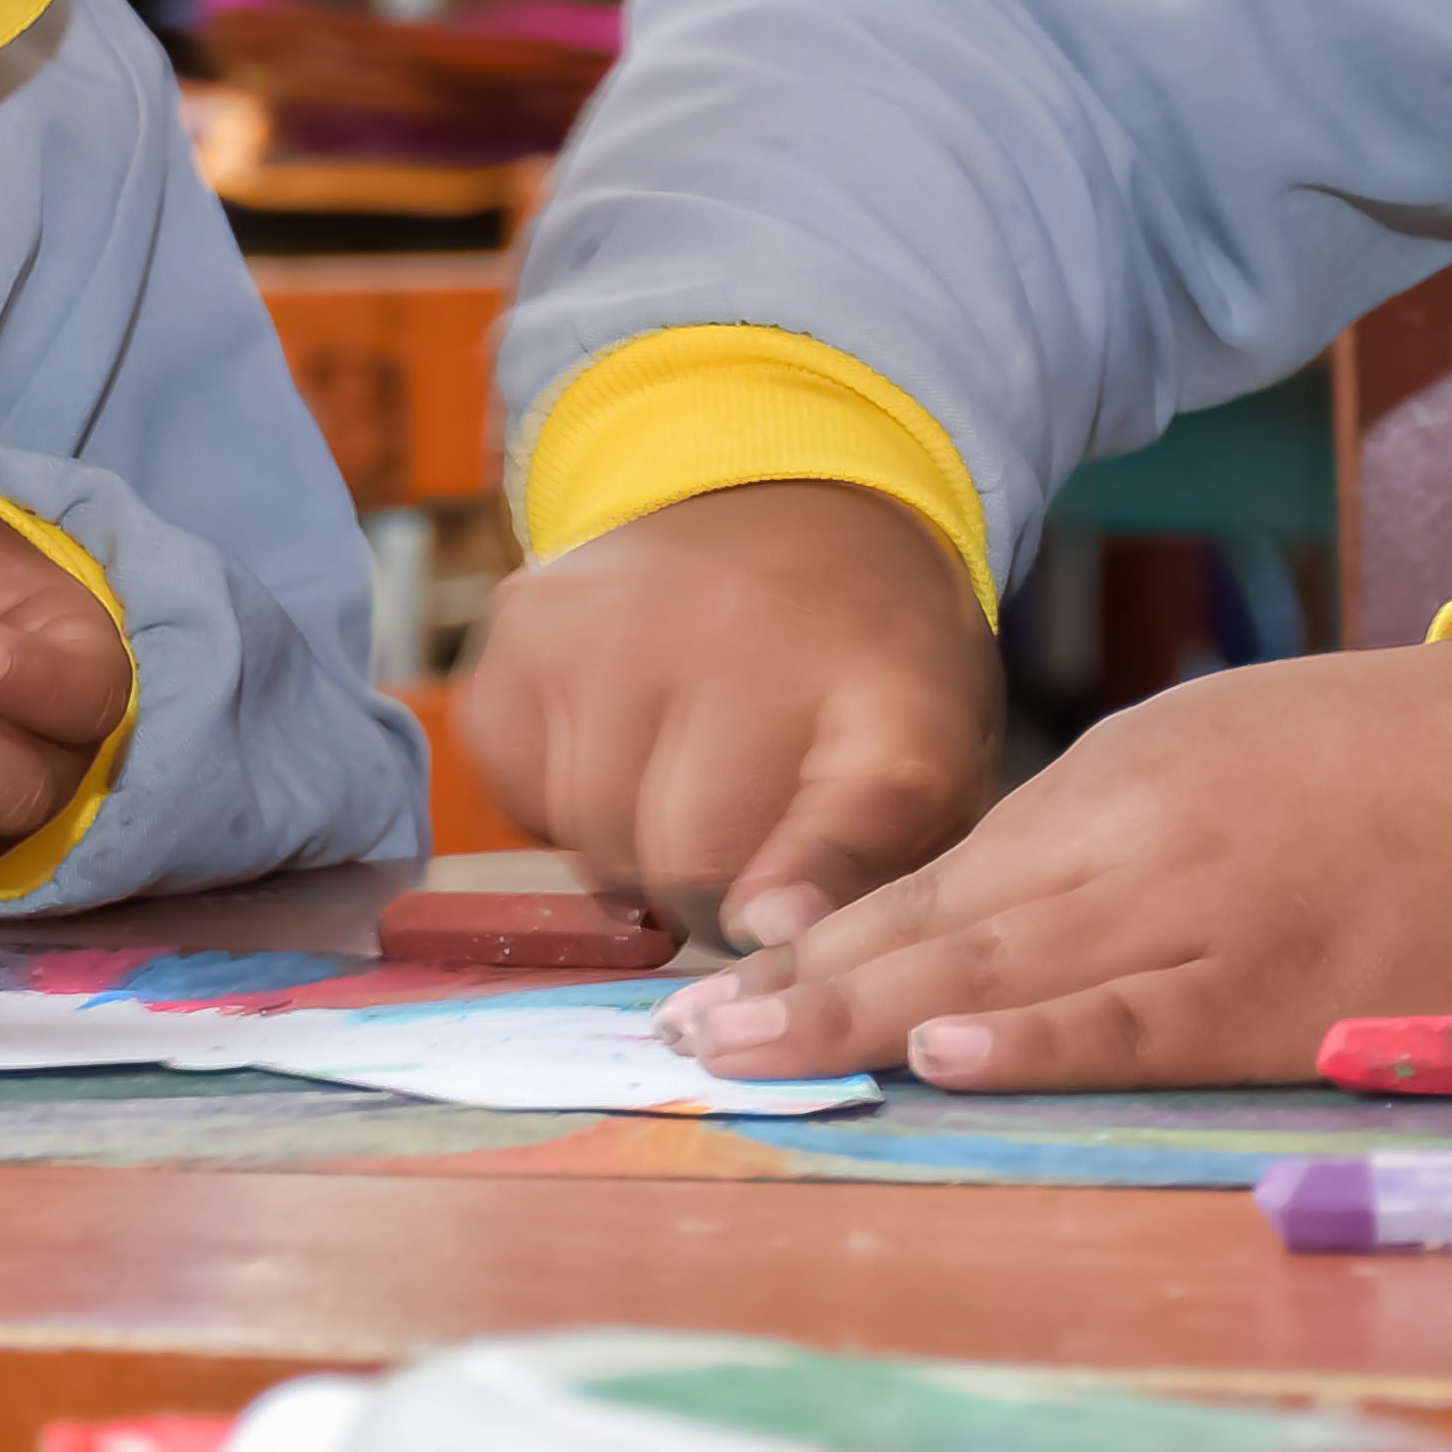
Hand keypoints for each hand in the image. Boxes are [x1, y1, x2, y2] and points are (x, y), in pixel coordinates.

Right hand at [457, 480, 998, 946]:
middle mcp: (748, 631)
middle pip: (687, 859)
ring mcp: (619, 621)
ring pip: (594, 843)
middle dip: (710, 900)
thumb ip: (874, 880)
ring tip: (685, 785)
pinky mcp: (525, 628)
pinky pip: (522, 797)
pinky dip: (566, 805)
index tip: (770, 926)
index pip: (859, 799)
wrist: (785, 507)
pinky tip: (623, 743)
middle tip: (741, 859)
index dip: (811, 880)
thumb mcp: (929, 774)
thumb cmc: (861, 677)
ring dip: (634, 856)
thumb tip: (772, 944)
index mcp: (890, 687)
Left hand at [657, 639, 1451, 1087]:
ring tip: (752, 1060)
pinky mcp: (1286, 998)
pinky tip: (949, 1056)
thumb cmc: (1379, 770)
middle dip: (802, 987)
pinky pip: (1143, 1024)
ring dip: (869, 1021)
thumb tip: (975, 931)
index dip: (817, 937)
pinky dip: (1042, 1041)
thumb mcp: (1215, 760)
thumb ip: (1098, 839)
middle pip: (942, 923)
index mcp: (1117, 780)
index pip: (933, 874)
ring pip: (1011, 972)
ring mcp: (1209, 919)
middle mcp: (1140, 842)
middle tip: (683, 1039)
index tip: (709, 984)